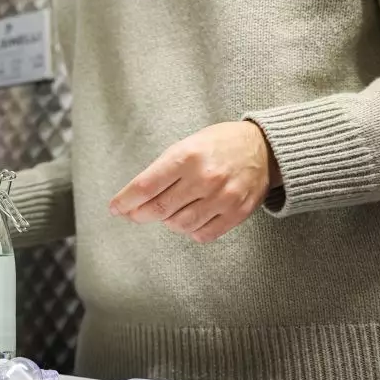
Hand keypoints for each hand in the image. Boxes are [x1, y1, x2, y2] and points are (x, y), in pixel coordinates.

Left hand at [109, 121, 278, 242]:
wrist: (264, 147)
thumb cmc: (217, 145)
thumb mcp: (186, 145)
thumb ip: (162, 171)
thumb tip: (134, 198)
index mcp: (187, 156)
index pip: (145, 186)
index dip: (125, 201)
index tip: (115, 208)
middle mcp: (205, 178)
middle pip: (159, 209)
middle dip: (139, 214)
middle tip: (134, 214)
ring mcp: (223, 197)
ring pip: (179, 225)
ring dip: (166, 222)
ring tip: (167, 212)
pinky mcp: (238, 213)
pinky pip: (203, 234)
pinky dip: (189, 231)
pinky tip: (188, 219)